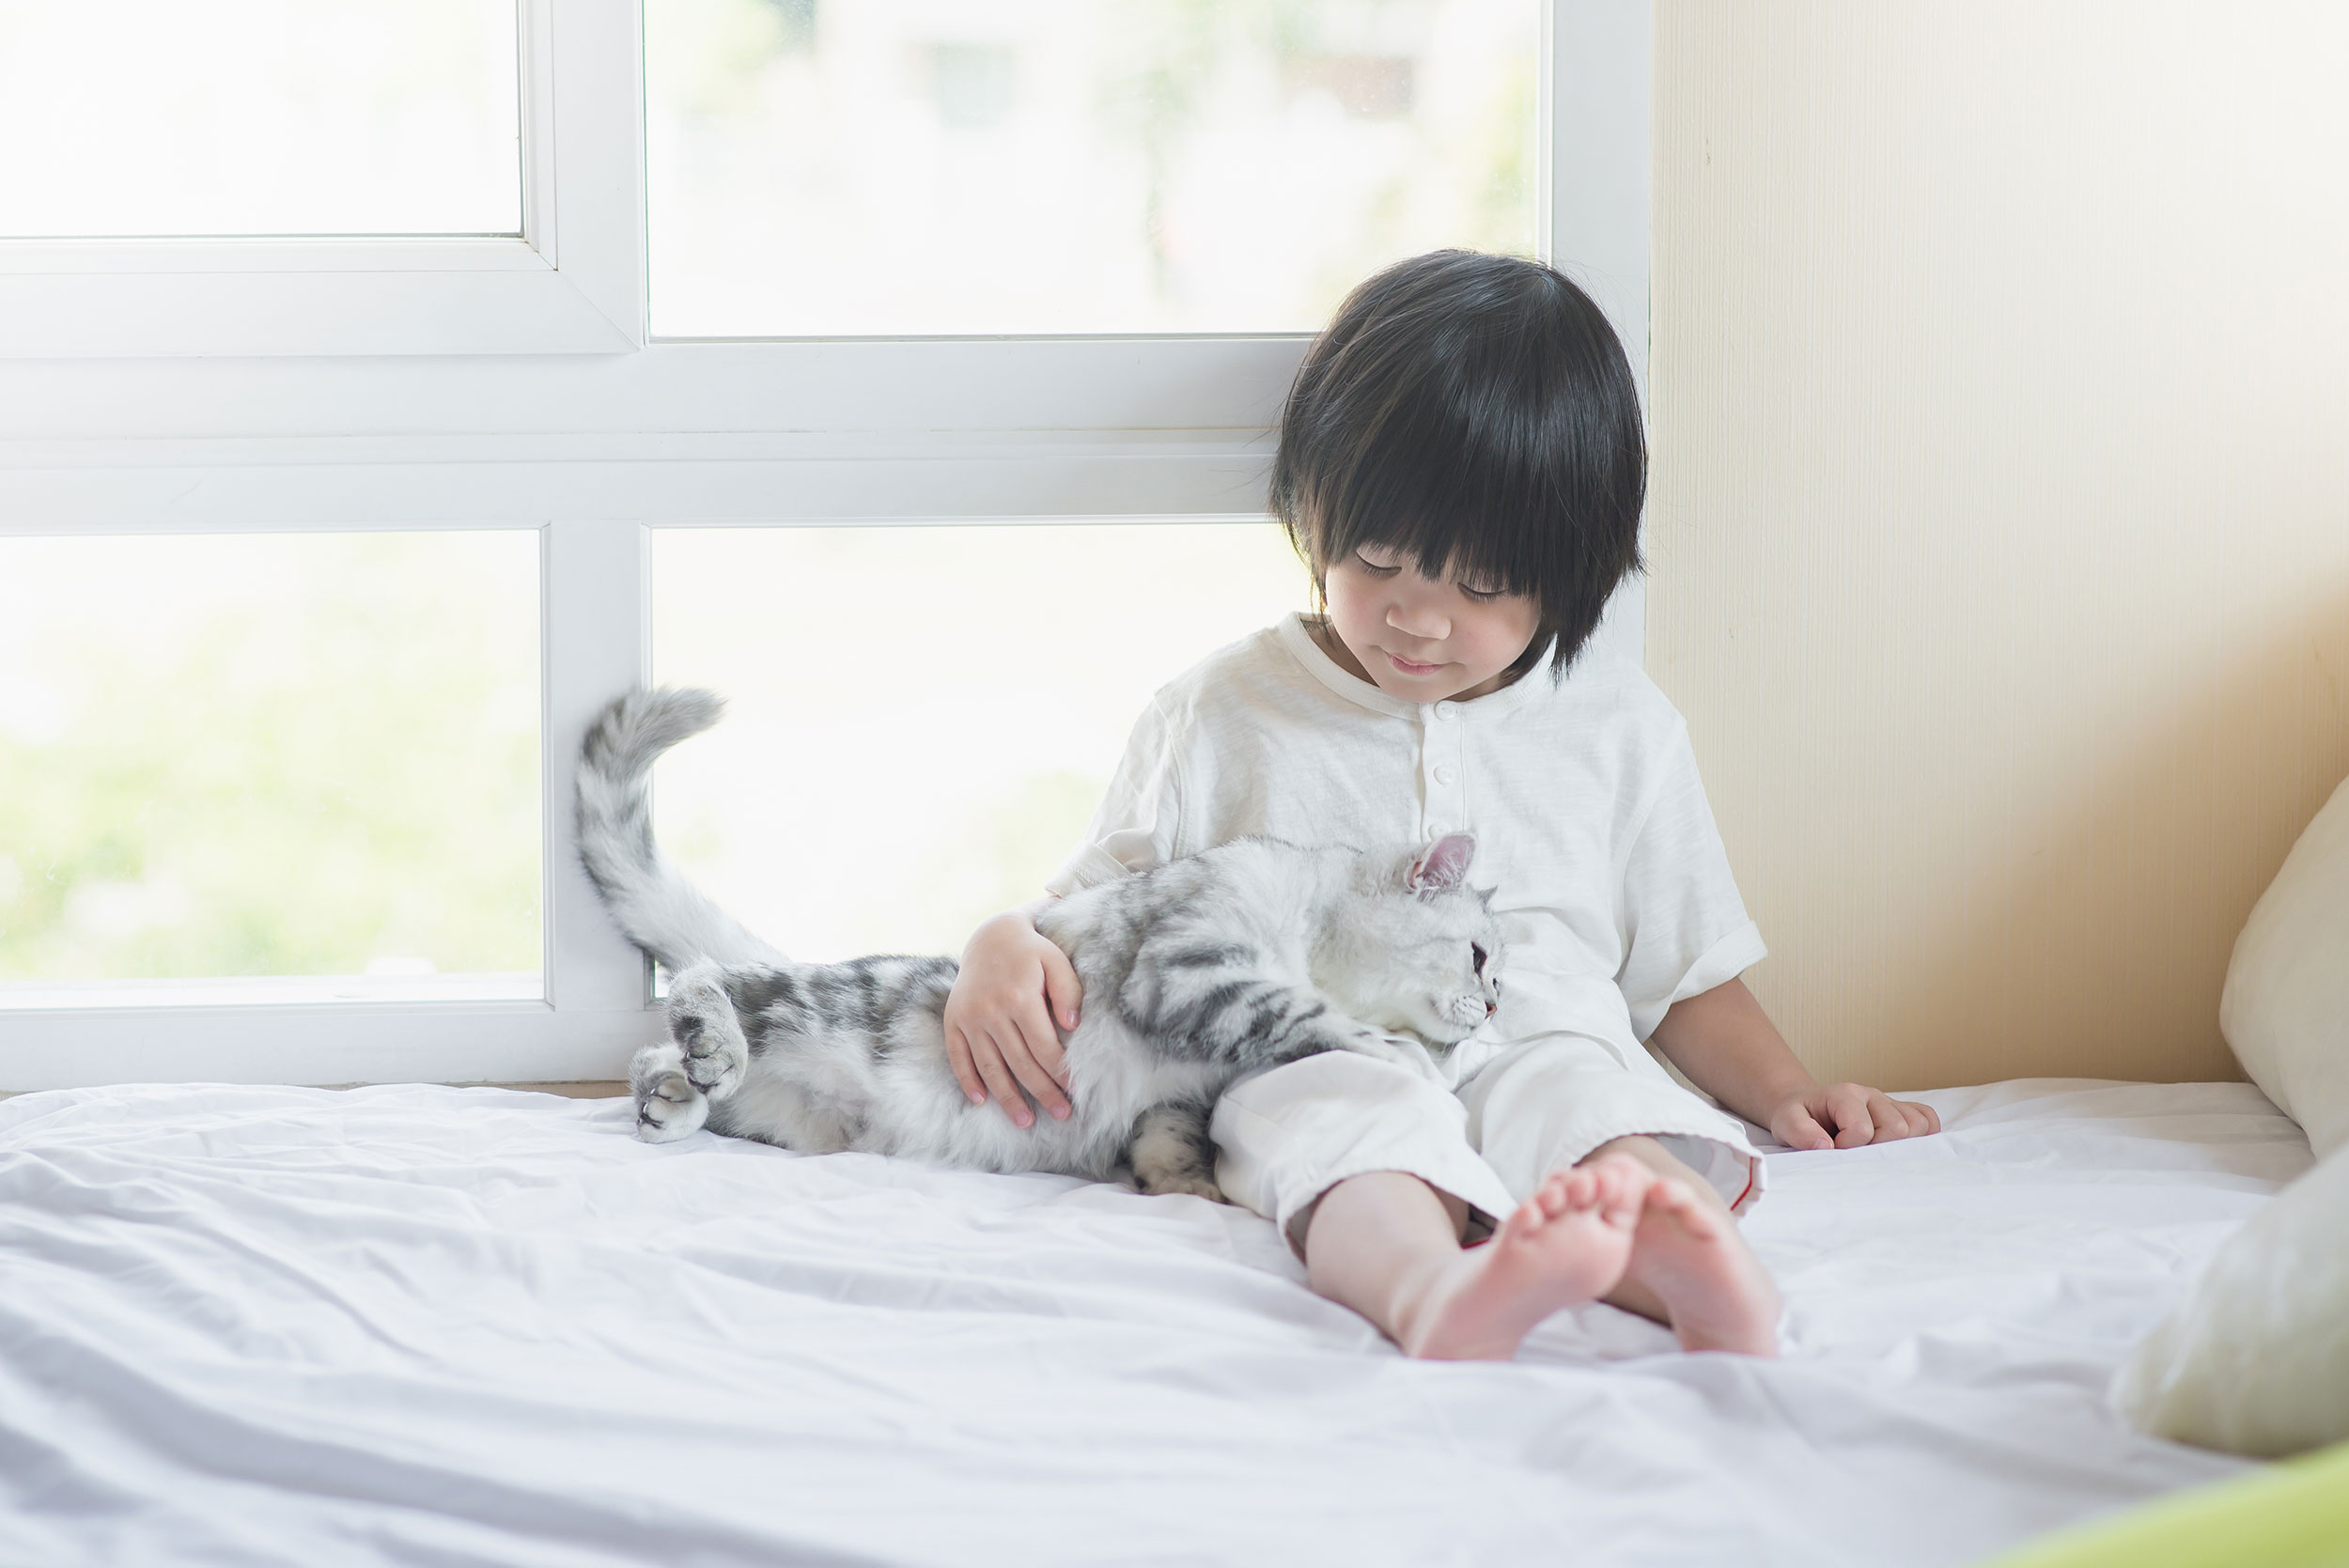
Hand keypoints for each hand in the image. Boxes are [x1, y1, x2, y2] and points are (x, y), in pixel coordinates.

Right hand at [941, 909, 1083, 1128]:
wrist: (990, 934)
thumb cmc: (1032, 949)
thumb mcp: (1055, 959)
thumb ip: (1067, 991)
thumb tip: (1072, 1028)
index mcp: (1020, 997)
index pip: (1043, 1047)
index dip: (1060, 1072)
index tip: (1075, 1090)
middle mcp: (991, 1010)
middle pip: (1020, 1063)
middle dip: (1043, 1092)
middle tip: (1062, 1114)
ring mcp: (969, 1017)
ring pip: (990, 1067)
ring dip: (1007, 1098)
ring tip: (1025, 1122)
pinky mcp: (953, 1019)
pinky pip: (958, 1056)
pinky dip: (968, 1080)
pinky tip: (981, 1101)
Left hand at [1769, 1082, 1939, 1150]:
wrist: (1804, 1106)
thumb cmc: (1797, 1116)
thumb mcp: (1785, 1122)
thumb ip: (1799, 1132)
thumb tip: (1825, 1146)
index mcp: (1844, 1094)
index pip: (1863, 1129)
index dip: (1848, 1148)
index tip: (1832, 1148)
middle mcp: (1871, 1094)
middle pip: (1898, 1128)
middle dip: (1877, 1149)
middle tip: (1854, 1152)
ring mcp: (1889, 1102)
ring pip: (1919, 1125)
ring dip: (1900, 1145)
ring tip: (1874, 1150)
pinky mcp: (1900, 1110)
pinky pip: (1927, 1120)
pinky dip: (1922, 1136)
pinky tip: (1899, 1147)